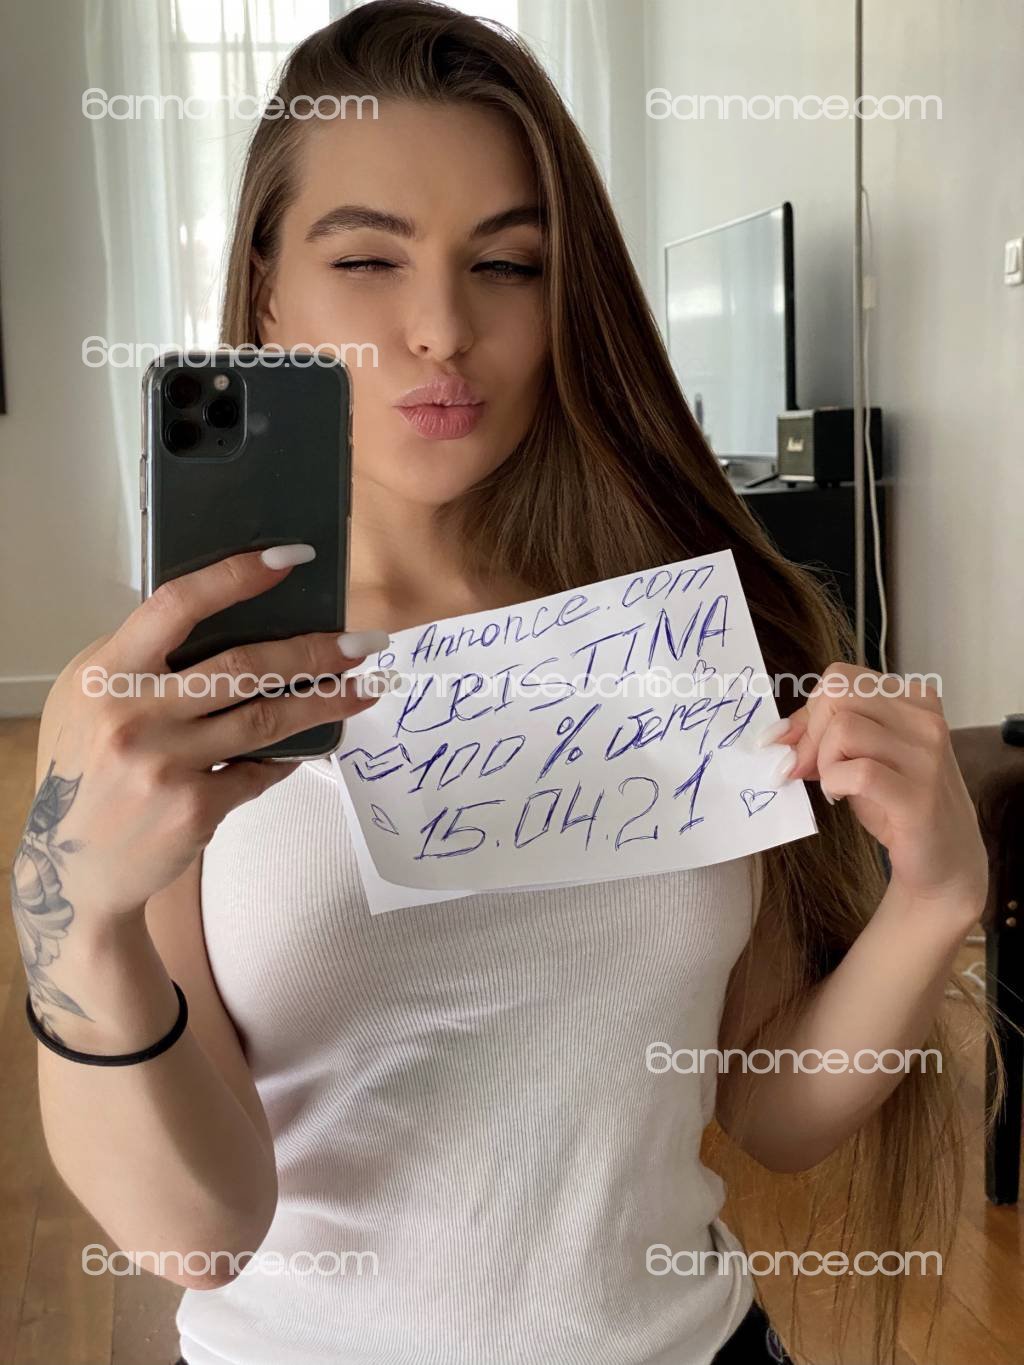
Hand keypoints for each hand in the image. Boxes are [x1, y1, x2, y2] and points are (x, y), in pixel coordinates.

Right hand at [14, 548, 391, 933]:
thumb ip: (139, 658)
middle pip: (243, 666)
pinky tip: (314, 741)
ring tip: (365, 687)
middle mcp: (134, 714)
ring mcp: (165, 764)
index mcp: (106, 673)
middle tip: (363, 642)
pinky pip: (260, 769)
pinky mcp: (194, 808)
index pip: (177, 606)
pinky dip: (289, 754)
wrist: (71, 865)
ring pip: (266, 718)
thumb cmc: (85, 766)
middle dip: (315, 651)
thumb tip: (223, 615)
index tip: (290, 558)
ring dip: (326, 700)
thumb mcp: (87, 698)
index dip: (237, 576)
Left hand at [760, 662, 986, 913]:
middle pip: (838, 696)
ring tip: (834, 784)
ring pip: (844, 729)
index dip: (809, 711)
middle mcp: (925, 720)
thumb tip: (776, 736)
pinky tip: (840, 796)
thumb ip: (825, 735)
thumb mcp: (861, 756)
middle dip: (810, 733)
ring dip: (823, 761)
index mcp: (914, 699)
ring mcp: (927, 756)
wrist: (943, 861)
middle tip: (808, 769)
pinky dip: (834, 783)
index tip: (800, 745)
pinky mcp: (919, 795)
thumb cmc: (897, 804)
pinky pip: (857, 771)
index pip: (840, 678)